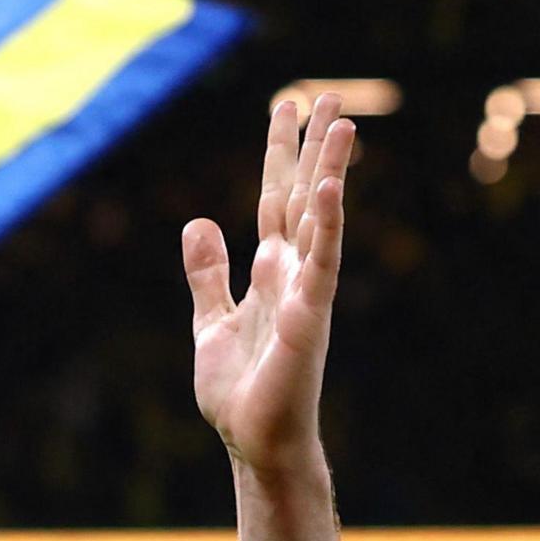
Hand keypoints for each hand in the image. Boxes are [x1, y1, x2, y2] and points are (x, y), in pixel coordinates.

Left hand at [185, 93, 357, 480]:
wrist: (255, 443)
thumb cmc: (241, 393)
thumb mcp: (211, 323)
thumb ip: (208, 275)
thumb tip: (197, 223)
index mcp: (270, 273)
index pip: (274, 199)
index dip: (279, 155)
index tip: (286, 109)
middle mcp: (293, 274)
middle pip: (302, 196)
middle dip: (312, 147)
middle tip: (328, 97)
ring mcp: (305, 293)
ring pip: (319, 220)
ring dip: (330, 172)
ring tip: (342, 123)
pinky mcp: (309, 317)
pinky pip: (321, 263)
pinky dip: (324, 226)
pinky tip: (326, 190)